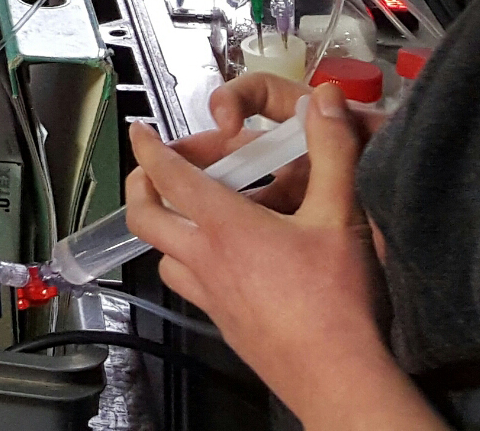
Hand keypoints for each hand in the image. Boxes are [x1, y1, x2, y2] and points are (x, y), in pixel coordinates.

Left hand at [127, 83, 435, 428]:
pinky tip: (218, 265)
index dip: (149, 147)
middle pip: (145, 216)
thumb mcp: (342, 216)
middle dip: (139, 186)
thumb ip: (332, 153)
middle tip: (151, 171)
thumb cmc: (338, 302)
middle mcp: (203, 258)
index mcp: (224, 225)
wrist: (338, 378)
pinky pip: (187, 286)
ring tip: (184, 216)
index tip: (138, 130)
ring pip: (162, 254)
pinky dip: (188, 265)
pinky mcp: (221, 323)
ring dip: (163, 230)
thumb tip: (324, 101)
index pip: (169, 175)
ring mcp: (208, 295)